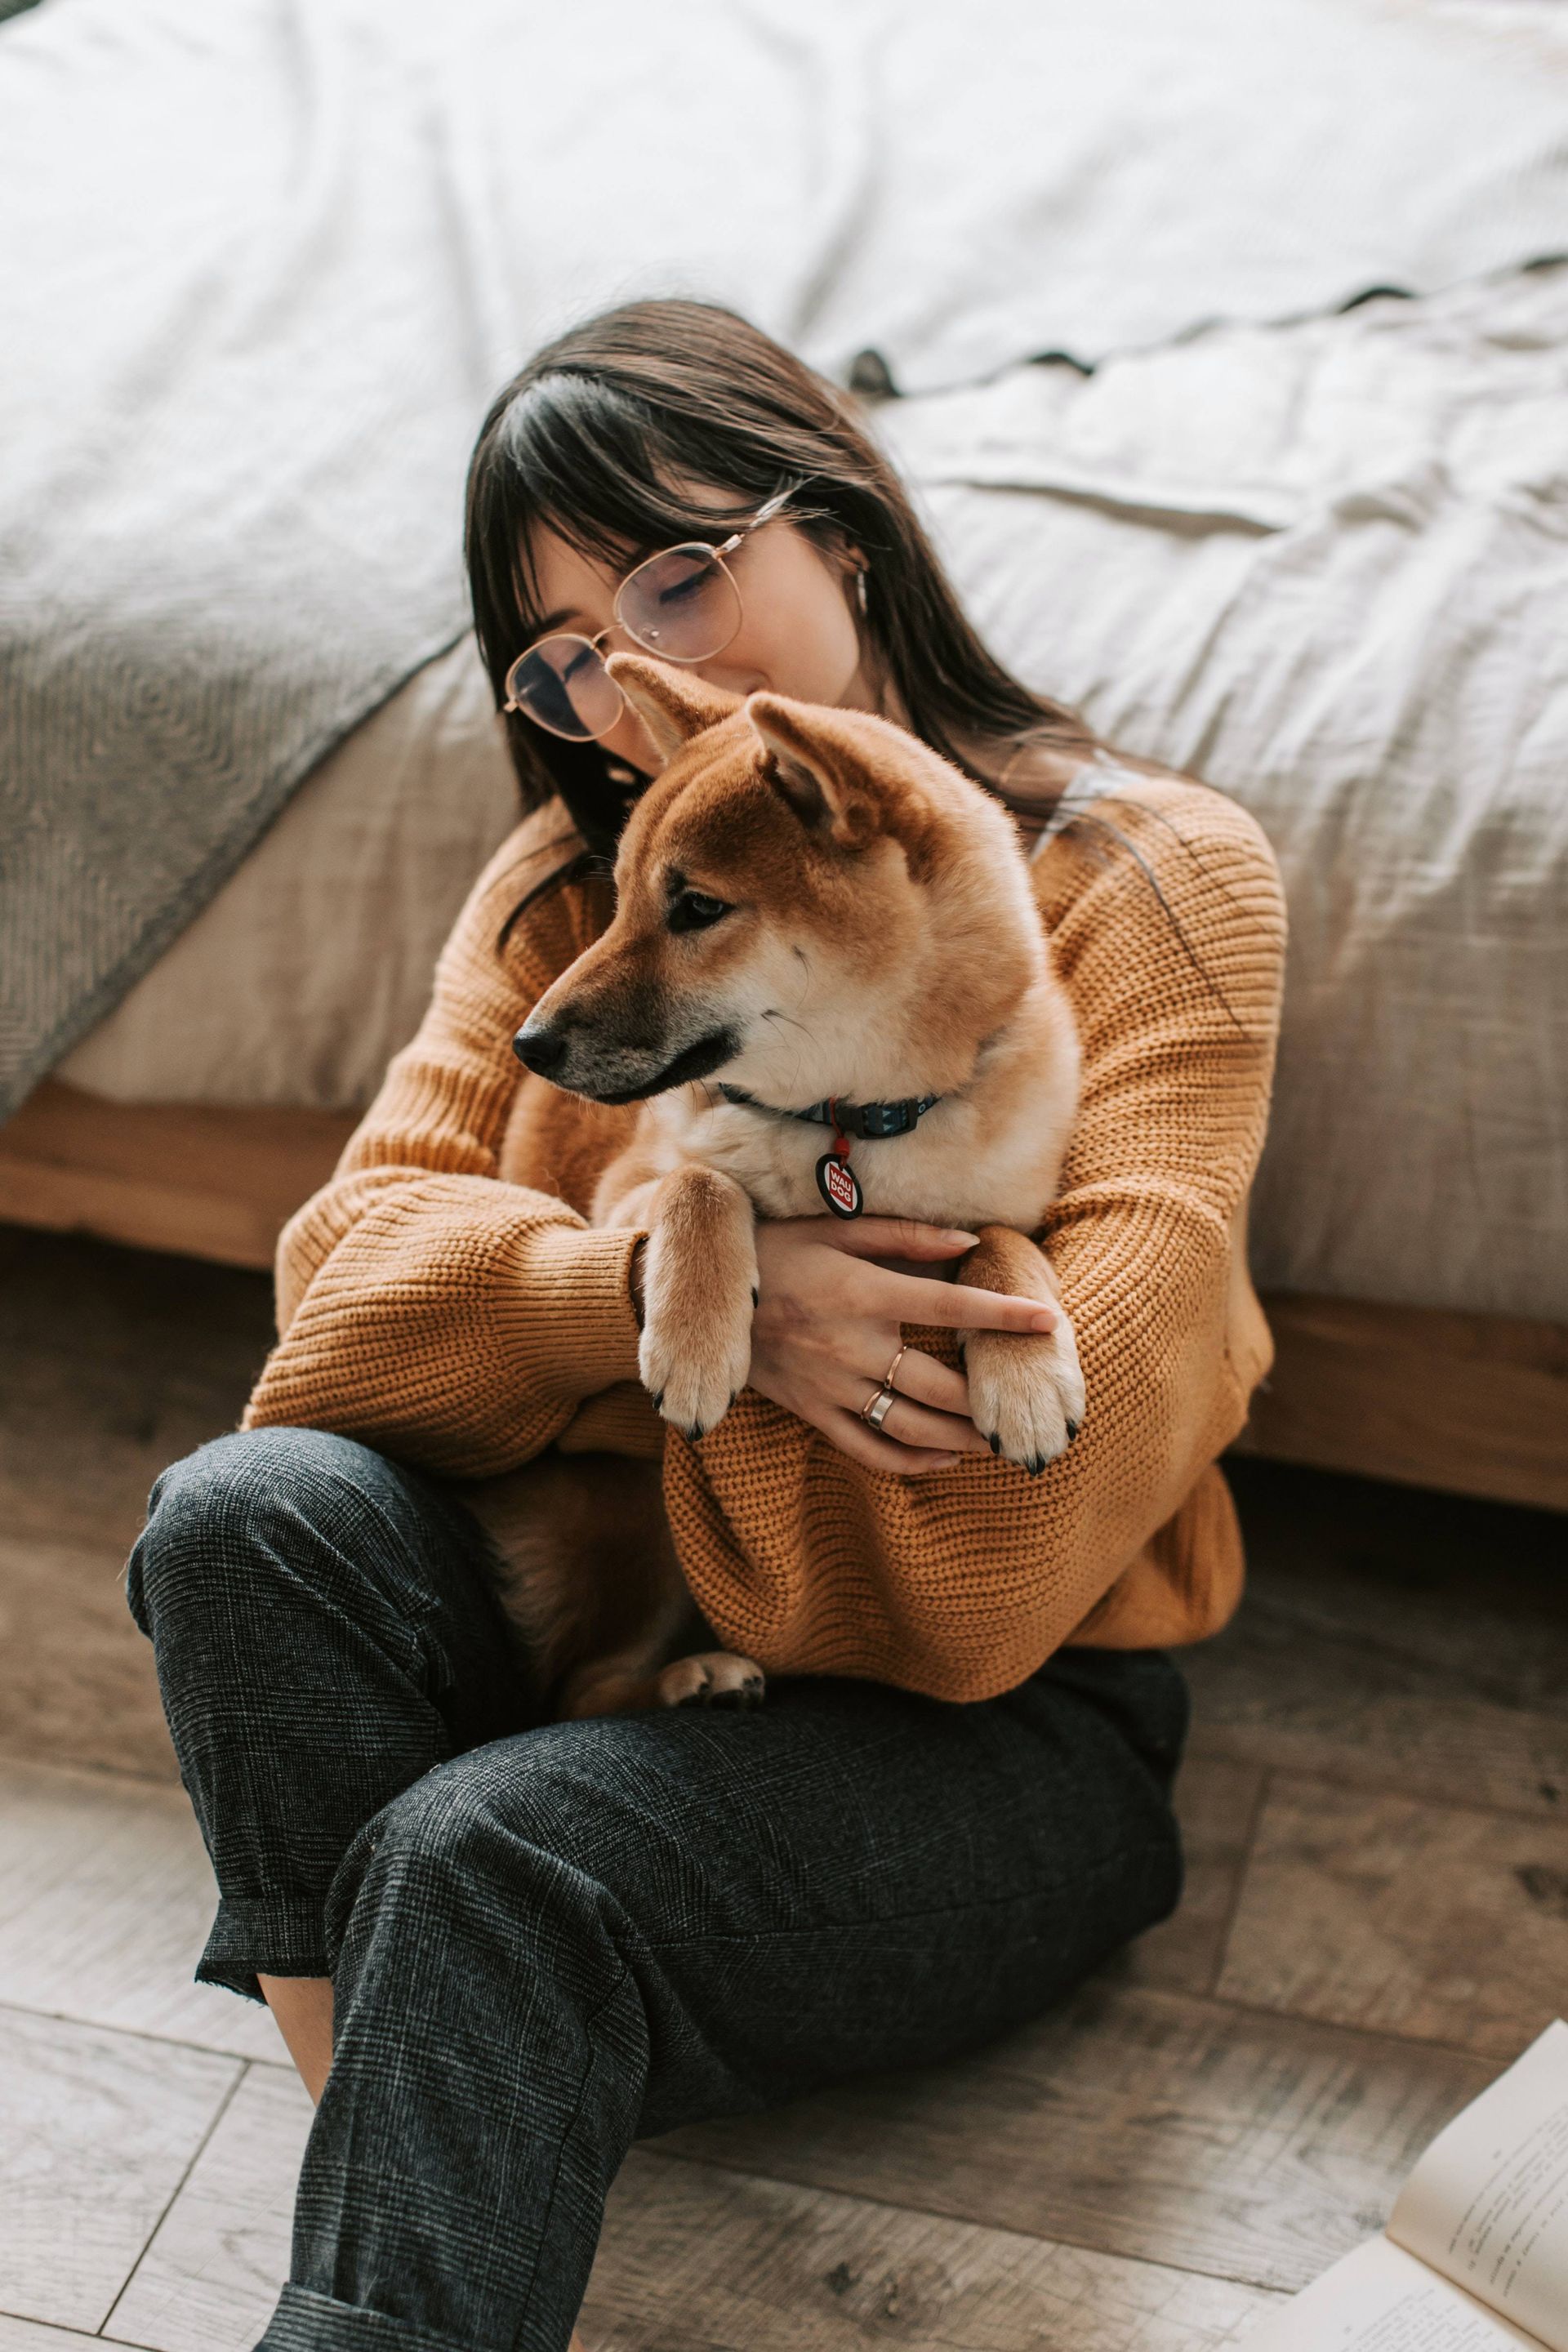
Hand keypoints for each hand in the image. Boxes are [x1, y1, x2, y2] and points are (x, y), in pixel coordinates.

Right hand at [747, 1216, 1057, 1474]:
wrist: (704, 1296)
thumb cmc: (777, 1250)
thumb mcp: (836, 1228)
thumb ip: (905, 1237)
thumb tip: (968, 1242)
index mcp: (863, 1292)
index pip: (951, 1305)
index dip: (1005, 1315)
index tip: (1049, 1322)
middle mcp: (852, 1345)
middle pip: (940, 1385)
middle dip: (989, 1400)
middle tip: (1024, 1405)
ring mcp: (830, 1385)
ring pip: (910, 1427)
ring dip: (961, 1441)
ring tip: (996, 1442)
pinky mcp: (811, 1411)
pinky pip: (867, 1449)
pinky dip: (911, 1464)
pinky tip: (943, 1461)